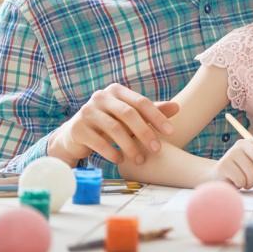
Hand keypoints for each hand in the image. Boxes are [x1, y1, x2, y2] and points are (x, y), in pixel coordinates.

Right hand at [48, 83, 178, 165]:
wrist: (75, 135)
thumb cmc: (109, 123)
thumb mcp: (130, 116)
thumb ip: (152, 111)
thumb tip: (177, 107)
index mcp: (116, 90)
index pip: (141, 102)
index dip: (157, 116)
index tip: (171, 132)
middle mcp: (100, 97)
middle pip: (128, 114)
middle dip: (145, 132)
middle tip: (157, 149)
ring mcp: (86, 112)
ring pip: (114, 129)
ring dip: (130, 146)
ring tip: (140, 159)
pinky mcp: (76, 129)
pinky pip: (99, 142)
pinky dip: (112, 152)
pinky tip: (121, 160)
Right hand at [213, 135, 252, 188]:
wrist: (220, 176)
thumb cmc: (245, 170)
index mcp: (252, 142)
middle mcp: (241, 145)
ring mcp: (231, 154)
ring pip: (251, 171)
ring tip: (248, 181)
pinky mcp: (223, 166)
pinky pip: (241, 179)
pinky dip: (243, 185)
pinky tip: (239, 182)